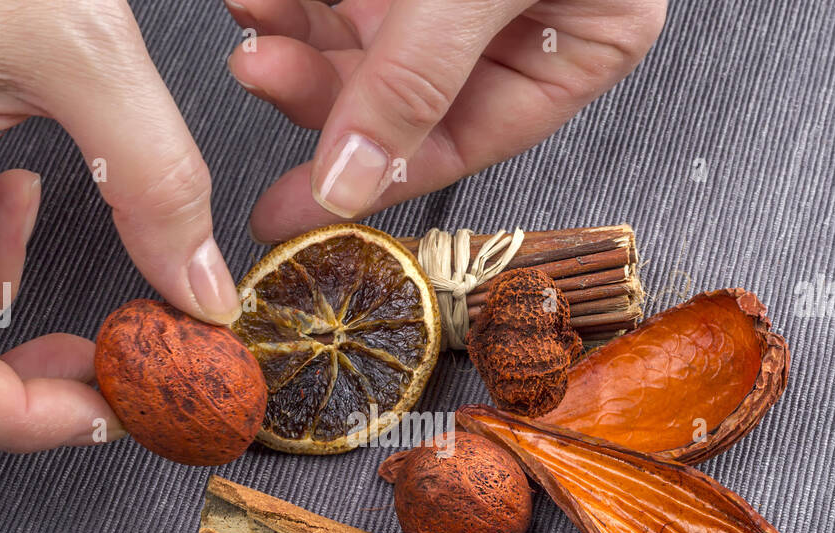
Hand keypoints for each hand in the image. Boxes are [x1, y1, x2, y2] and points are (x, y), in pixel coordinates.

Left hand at [225, 0, 666, 242]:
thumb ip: (419, 74)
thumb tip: (351, 179)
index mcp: (581, 47)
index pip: (460, 141)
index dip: (370, 181)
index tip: (291, 212)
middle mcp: (530, 23)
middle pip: (405, 94)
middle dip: (322, 89)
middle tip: (257, 73)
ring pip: (376, 35)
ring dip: (304, 32)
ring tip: (252, 16)